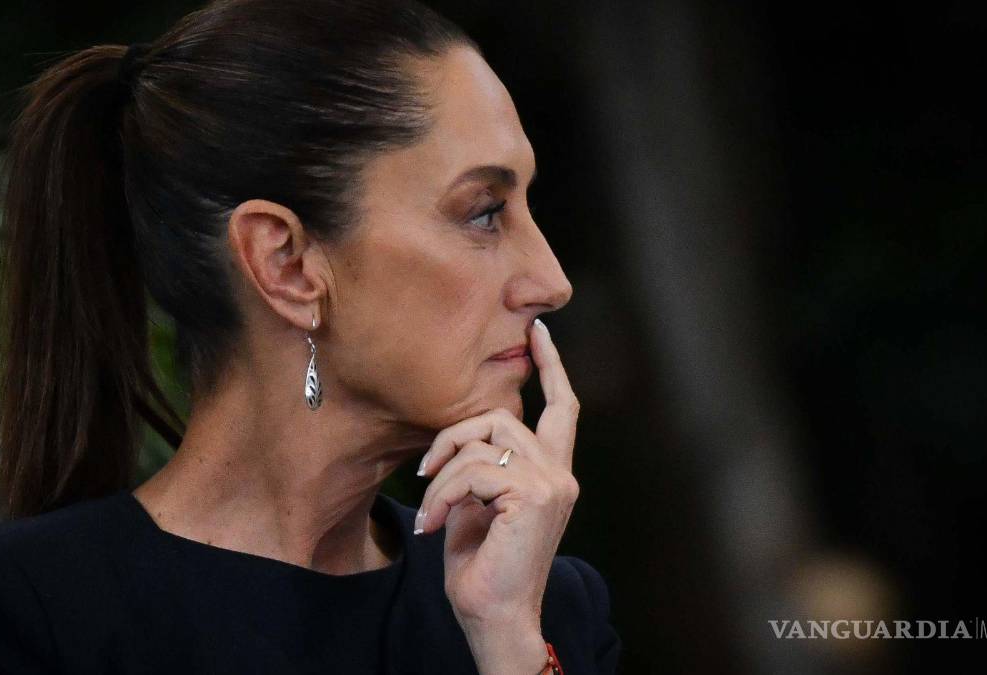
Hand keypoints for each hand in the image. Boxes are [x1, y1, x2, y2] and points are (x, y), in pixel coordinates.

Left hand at [414, 318, 579, 669]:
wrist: (495, 617)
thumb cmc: (482, 569)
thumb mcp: (478, 506)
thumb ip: (481, 468)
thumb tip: (461, 439)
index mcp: (552, 474)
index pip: (561, 408)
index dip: (551, 368)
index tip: (538, 332)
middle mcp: (559, 475)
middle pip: (502, 418)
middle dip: (452, 437)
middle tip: (425, 473)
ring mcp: (551, 484)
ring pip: (481, 443)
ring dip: (442, 477)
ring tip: (429, 513)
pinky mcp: (532, 496)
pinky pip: (472, 471)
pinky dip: (442, 496)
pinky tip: (433, 524)